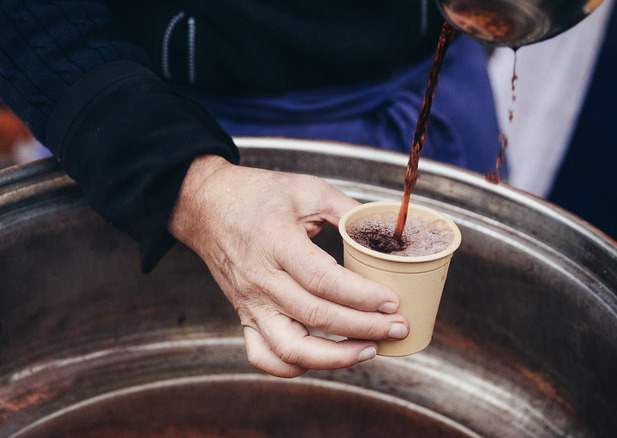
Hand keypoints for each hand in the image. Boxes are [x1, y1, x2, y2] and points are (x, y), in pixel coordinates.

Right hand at [169, 155, 408, 377]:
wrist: (205, 205)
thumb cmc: (257, 194)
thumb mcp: (307, 189)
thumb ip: (348, 211)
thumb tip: (386, 232)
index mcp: (276, 242)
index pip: (324, 281)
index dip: (363, 296)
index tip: (392, 301)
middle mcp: (260, 279)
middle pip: (317, 316)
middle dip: (365, 328)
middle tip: (397, 327)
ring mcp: (249, 303)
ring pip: (291, 348)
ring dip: (335, 358)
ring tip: (369, 350)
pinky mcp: (243, 316)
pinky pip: (264, 356)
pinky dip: (293, 367)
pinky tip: (322, 359)